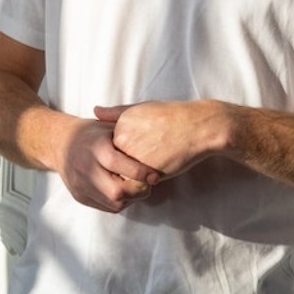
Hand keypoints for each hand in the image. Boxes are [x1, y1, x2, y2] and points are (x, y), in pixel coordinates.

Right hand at [53, 118, 161, 212]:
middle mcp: (85, 168)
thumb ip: (129, 132)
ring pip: (113, 203)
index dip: (141, 173)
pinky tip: (126, 191)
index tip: (155, 174)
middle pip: (117, 192)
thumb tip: (155, 139)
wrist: (60, 143)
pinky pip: (106, 207)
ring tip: (138, 187)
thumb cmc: (92, 133)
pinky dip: (120, 202)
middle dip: (138, 191)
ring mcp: (80, 185)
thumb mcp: (109, 126)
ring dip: (131, 199)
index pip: (120, 166)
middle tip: (149, 184)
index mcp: (95, 148)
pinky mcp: (80, 196)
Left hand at [94, 101, 230, 178]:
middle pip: (115, 165)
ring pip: (125, 177)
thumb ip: (115, 113)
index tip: (143, 149)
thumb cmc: (172, 117)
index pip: (109, 151)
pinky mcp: (145, 172)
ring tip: (155, 164)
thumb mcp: (142, 108)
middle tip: (151, 158)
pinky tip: (159, 170)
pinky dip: (146, 183)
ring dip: (135, 177)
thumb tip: (95, 111)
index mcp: (119, 126)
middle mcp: (122, 141)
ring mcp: (133, 157)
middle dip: (127, 168)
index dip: (125, 154)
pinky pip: (138, 185)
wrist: (198, 127)